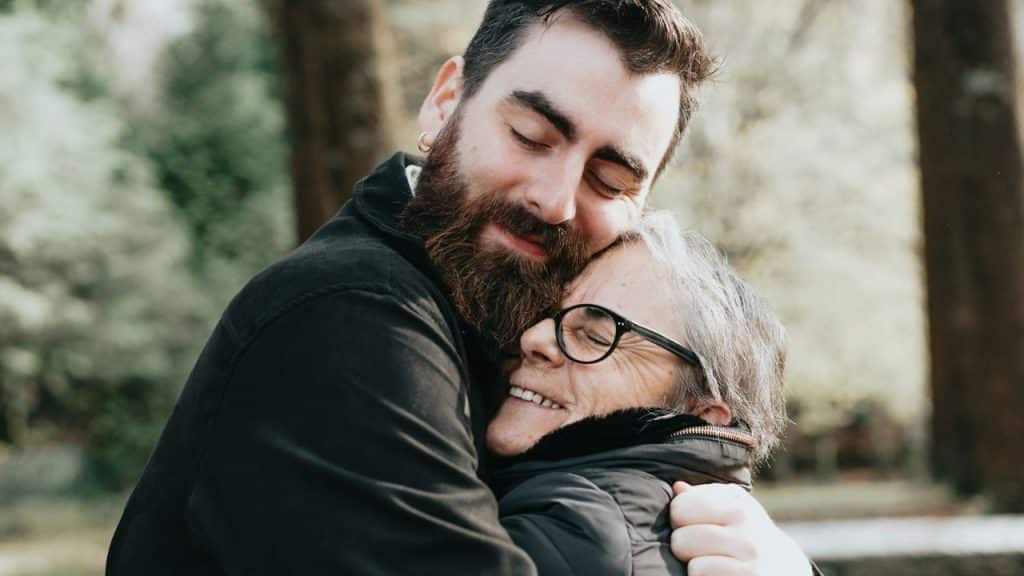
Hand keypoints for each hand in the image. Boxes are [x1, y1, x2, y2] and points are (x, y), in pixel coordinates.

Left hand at [669, 482, 810, 575]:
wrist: (788, 571)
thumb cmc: (750, 541)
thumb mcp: (733, 515)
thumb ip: (704, 501)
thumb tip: (678, 487)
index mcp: (735, 500)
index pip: (681, 504)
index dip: (681, 522)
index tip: (698, 530)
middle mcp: (744, 518)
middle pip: (679, 531)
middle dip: (684, 545)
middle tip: (705, 552)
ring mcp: (749, 547)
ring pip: (687, 552)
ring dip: (694, 564)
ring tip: (715, 565)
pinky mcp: (751, 573)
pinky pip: (699, 571)